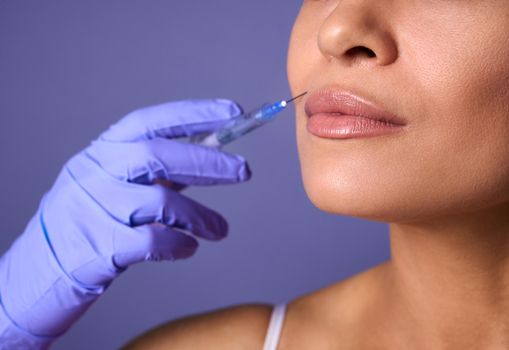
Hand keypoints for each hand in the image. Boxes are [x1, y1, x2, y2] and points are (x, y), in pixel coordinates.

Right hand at [0, 99, 250, 347]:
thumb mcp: (115, 183)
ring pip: (162, 202)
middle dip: (209, 162)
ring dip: (201, 216)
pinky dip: (180, 244)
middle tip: (244, 171)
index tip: (232, 113)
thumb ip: (156, 169)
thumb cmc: (90, 219)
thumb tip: (212, 154)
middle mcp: (95, 172)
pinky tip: (189, 247)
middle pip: (159, 155)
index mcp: (102, 150)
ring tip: (220, 230)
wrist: (41, 268)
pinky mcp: (98, 247)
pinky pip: (153, 240)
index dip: (194, 114)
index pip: (152, 121)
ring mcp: (94, 208)